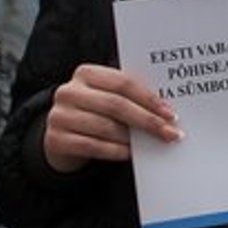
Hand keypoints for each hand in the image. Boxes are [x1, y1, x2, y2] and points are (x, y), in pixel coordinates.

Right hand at [42, 63, 179, 173]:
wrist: (62, 136)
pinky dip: (117, 151)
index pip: (123, 83)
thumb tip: (166, 112)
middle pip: (116, 105)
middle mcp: (69, 91)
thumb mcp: (107, 98)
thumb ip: (129, 98)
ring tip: (153, 144)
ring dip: (133, 138)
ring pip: (105, 127)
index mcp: (86, 73)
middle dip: (147, 120)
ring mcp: (59, 115)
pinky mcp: (56, 139)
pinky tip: (132, 154)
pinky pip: (93, 146)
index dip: (149, 98)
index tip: (171, 114)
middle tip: (170, 133)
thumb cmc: (94, 113)